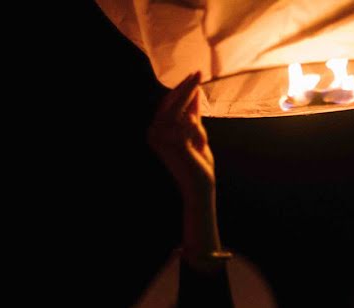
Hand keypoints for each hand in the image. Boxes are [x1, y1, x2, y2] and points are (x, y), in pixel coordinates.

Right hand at [147, 72, 214, 202]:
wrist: (199, 187)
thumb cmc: (198, 163)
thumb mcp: (196, 134)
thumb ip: (193, 115)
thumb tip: (196, 92)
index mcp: (156, 130)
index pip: (168, 103)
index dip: (181, 89)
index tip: (193, 76)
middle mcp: (154, 132)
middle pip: (172, 102)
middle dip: (187, 88)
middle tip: (198, 73)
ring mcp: (162, 137)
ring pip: (185, 114)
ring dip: (198, 127)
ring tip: (199, 145)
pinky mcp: (174, 142)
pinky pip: (192, 125)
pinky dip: (199, 134)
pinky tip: (197, 148)